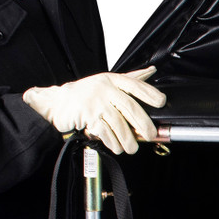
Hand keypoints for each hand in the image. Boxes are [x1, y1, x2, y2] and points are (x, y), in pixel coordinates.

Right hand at [23, 67, 166, 154]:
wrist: (57, 102)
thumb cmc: (86, 92)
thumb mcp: (108, 80)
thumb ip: (130, 78)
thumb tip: (151, 70)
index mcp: (112, 80)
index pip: (134, 85)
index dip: (149, 93)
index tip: (161, 102)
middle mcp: (104, 89)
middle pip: (129, 107)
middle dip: (143, 123)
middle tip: (151, 134)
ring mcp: (95, 103)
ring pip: (118, 123)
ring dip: (127, 138)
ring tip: (132, 148)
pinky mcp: (87, 116)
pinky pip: (104, 131)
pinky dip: (112, 141)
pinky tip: (117, 147)